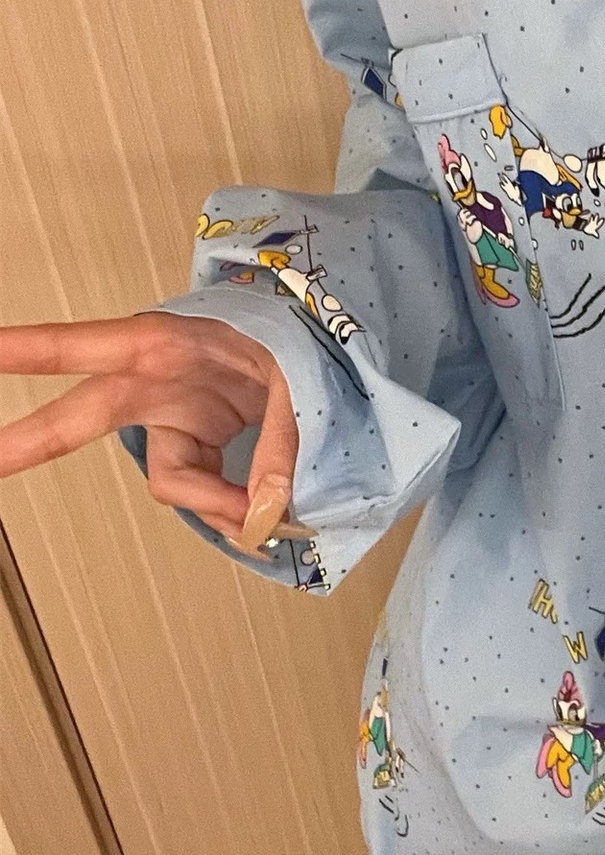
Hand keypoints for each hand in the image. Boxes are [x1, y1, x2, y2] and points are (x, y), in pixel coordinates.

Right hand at [0, 312, 301, 551]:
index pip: (80, 346)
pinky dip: (229, 506)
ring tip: (264, 514)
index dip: (25, 350)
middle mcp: (154, 380)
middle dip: (28, 440)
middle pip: (80, 419)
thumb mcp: (297, 378)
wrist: (324, 345)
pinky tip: (259, 511)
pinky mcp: (197, 441)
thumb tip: (260, 512)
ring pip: (170, 479)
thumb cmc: (297, 340)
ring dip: (213, 502)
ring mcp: (174, 414)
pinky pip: (199, 488)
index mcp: (162, 344)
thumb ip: (280, 440)